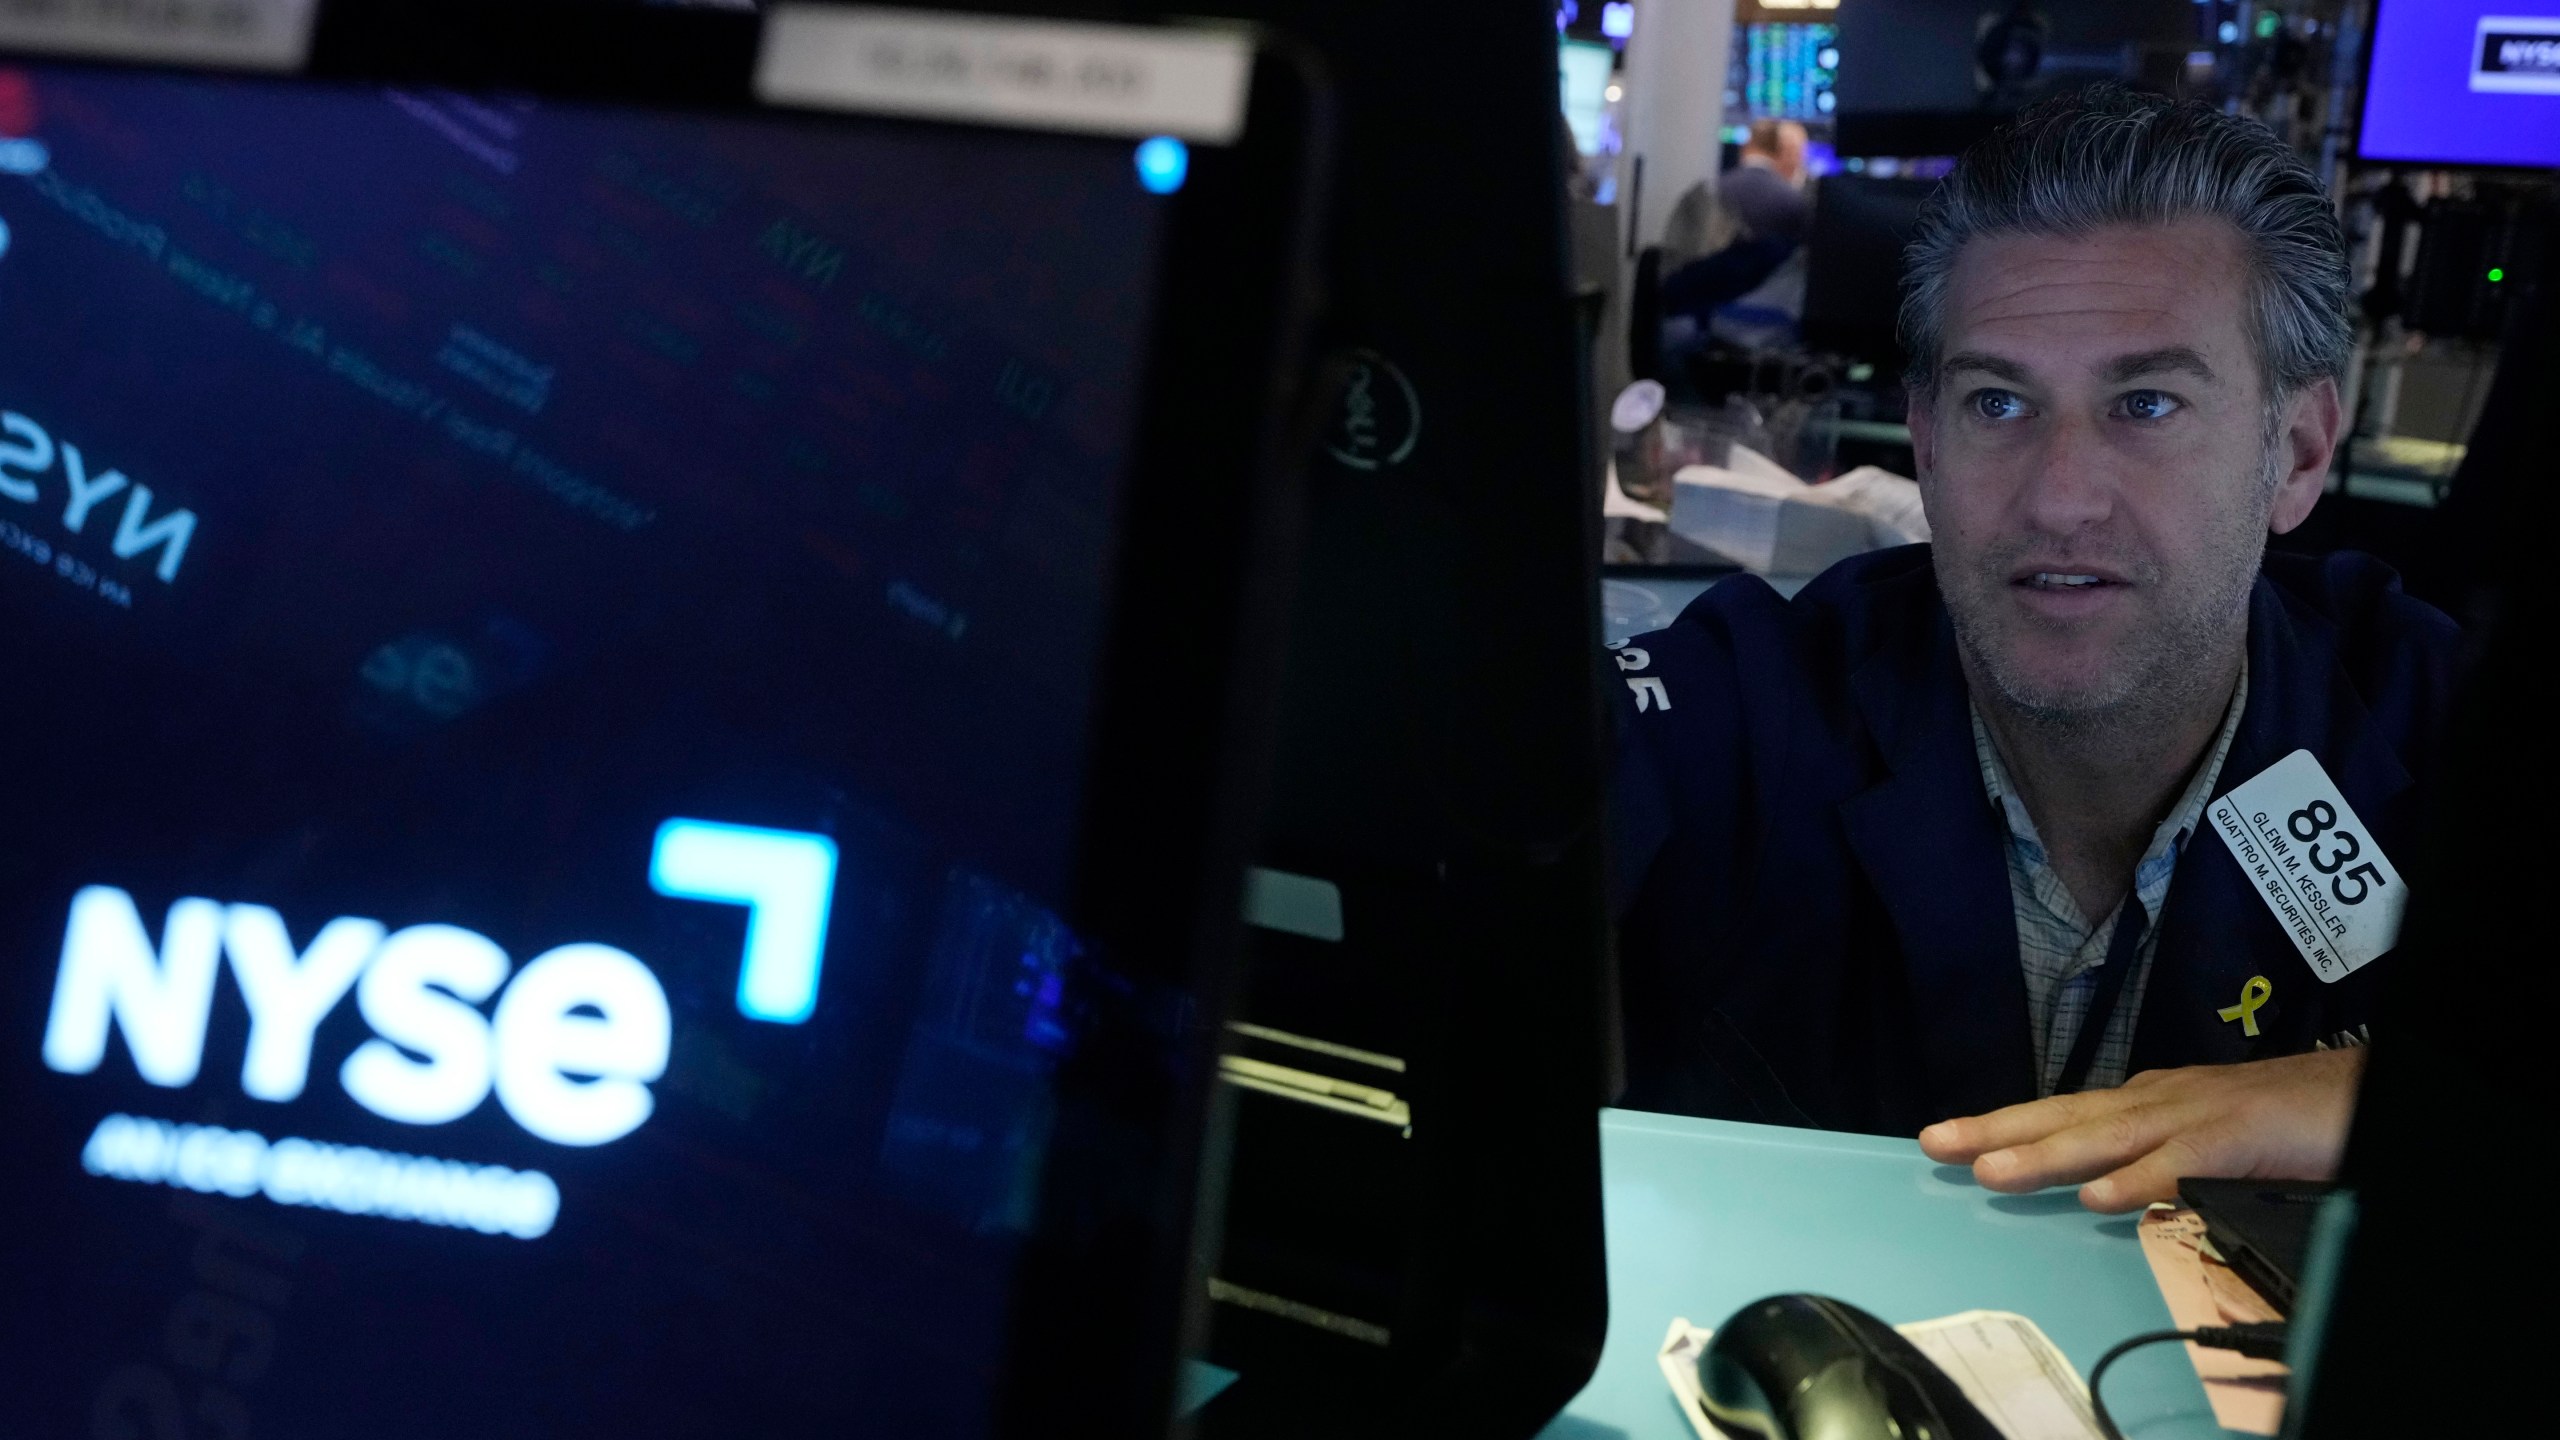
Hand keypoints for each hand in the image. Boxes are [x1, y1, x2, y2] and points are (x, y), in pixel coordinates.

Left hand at [1916, 1049, 2367, 1212]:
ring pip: (2106, 1137)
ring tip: (1989, 1171)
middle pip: (2065, 1117)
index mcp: (2147, 1103)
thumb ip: (2152, 1163)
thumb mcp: (2201, 1141)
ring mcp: (2194, 1116)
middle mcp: (2157, 1101)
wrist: (2356, 1091)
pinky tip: (2097, 1199)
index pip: (2062, 1115)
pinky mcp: (2236, 1137)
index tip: (1946, 1139)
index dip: (2003, 1126)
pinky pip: (2179, 1164)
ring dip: (2046, 1155)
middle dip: (1996, 1129)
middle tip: (1933, 1143)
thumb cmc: (2282, 1119)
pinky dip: (2137, 1181)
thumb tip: (2101, 1191)